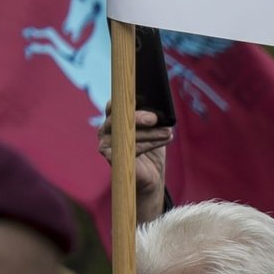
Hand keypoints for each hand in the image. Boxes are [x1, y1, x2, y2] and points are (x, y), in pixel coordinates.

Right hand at [99, 106, 171, 224]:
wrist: (151, 176)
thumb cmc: (152, 149)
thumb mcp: (156, 129)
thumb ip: (155, 117)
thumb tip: (161, 109)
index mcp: (115, 119)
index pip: (115, 103)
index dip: (126, 99)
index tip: (142, 96)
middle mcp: (106, 128)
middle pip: (119, 117)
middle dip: (139, 116)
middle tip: (156, 118)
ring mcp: (105, 143)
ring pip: (126, 132)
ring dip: (150, 133)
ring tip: (168, 132)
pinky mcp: (109, 156)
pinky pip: (127, 147)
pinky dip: (147, 145)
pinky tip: (162, 141)